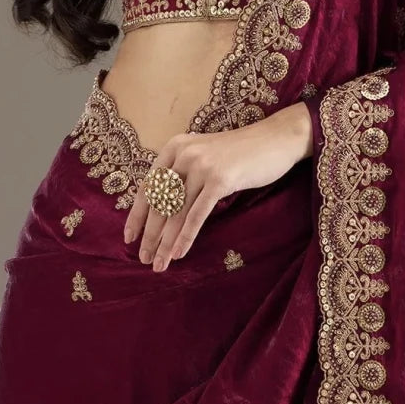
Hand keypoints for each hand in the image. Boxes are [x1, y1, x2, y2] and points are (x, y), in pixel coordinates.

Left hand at [123, 105, 310, 272]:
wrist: (275, 139)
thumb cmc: (239, 152)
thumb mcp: (203, 155)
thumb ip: (183, 173)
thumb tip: (162, 208)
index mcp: (175, 147)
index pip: (148, 186)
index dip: (137, 215)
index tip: (129, 238)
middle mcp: (184, 154)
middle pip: (159, 202)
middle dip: (150, 235)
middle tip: (143, 258)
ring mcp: (202, 166)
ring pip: (176, 212)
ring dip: (165, 242)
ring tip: (158, 264)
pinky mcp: (220, 179)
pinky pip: (197, 214)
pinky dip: (185, 237)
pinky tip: (178, 253)